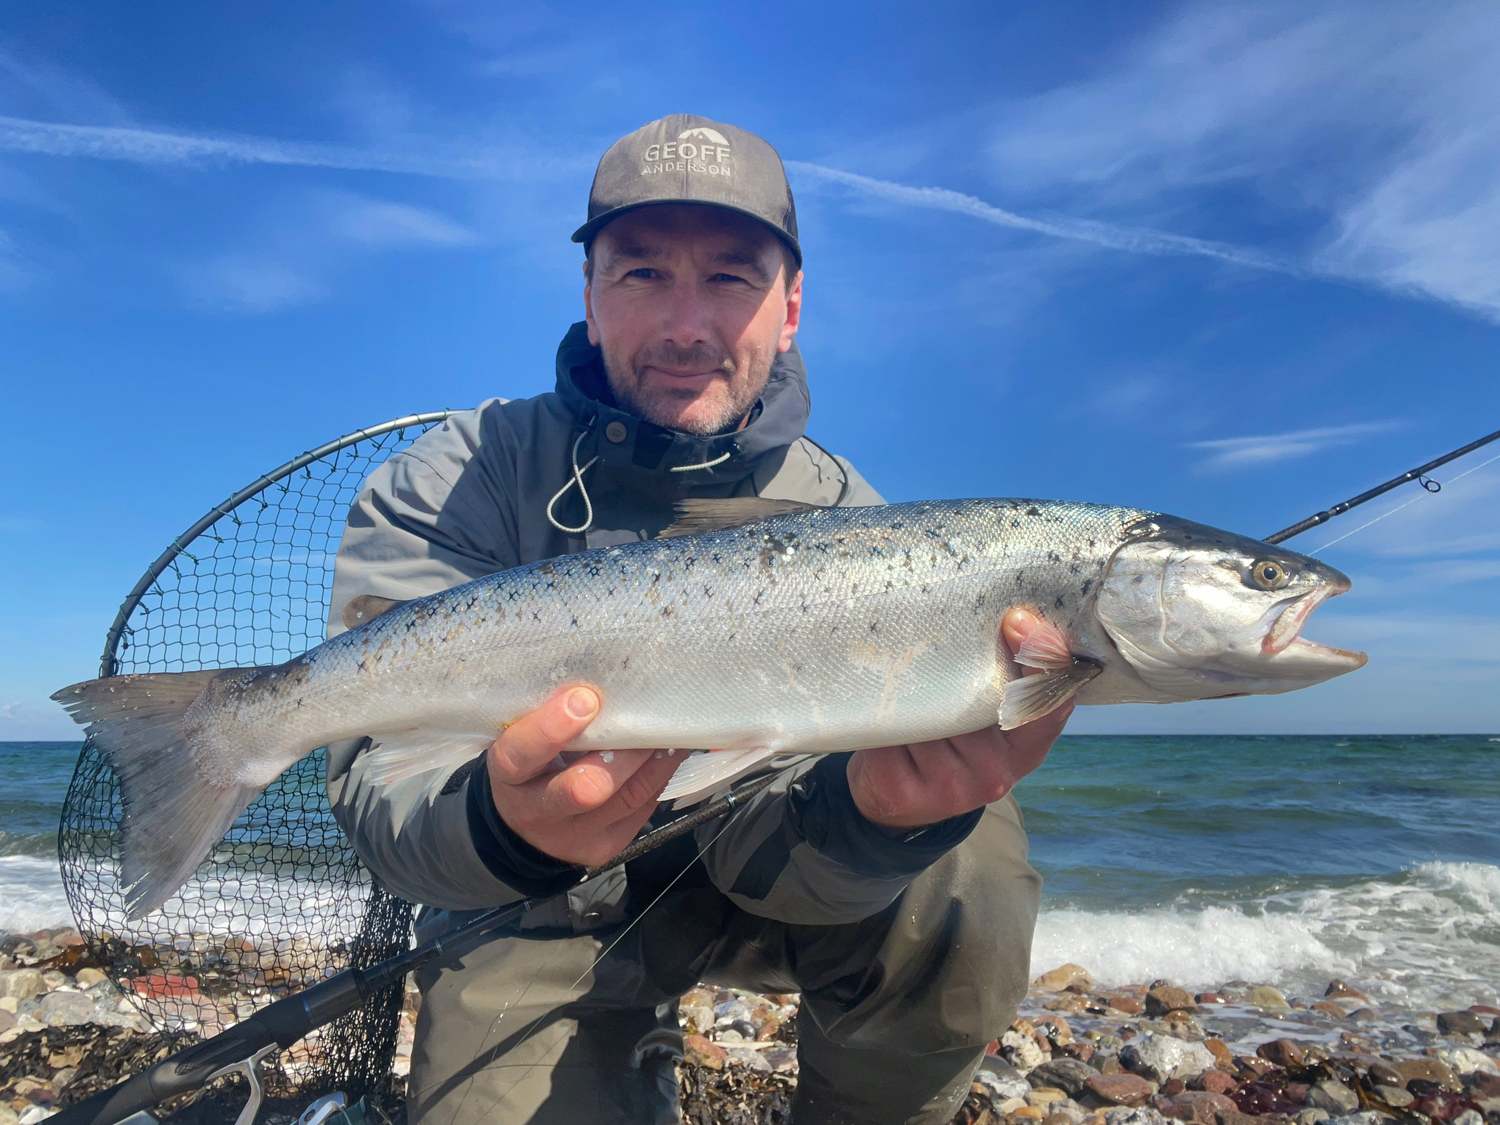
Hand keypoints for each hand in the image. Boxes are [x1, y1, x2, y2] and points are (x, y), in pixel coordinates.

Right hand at [485, 686, 678, 865]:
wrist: (522, 823)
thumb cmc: (529, 762)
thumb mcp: (522, 737)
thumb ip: (548, 715)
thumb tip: (600, 679)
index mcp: (508, 776)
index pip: (519, 756)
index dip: (552, 728)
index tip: (585, 699)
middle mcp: (535, 813)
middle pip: (583, 789)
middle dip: (622, 751)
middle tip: (646, 716)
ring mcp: (572, 838)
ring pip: (625, 799)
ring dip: (654, 760)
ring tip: (671, 728)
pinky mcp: (604, 847)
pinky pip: (641, 809)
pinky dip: (659, 776)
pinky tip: (669, 751)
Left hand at [846, 608, 1071, 830]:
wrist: (899, 797)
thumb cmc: (949, 738)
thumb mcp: (986, 713)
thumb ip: (1000, 677)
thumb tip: (1003, 611)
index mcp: (1026, 748)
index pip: (1049, 705)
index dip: (1041, 662)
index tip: (1017, 620)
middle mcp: (995, 773)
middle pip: (978, 700)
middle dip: (956, 663)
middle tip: (936, 634)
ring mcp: (951, 788)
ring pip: (928, 713)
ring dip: (911, 689)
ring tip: (902, 682)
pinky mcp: (905, 793)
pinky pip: (890, 735)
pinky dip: (883, 716)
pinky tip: (881, 713)